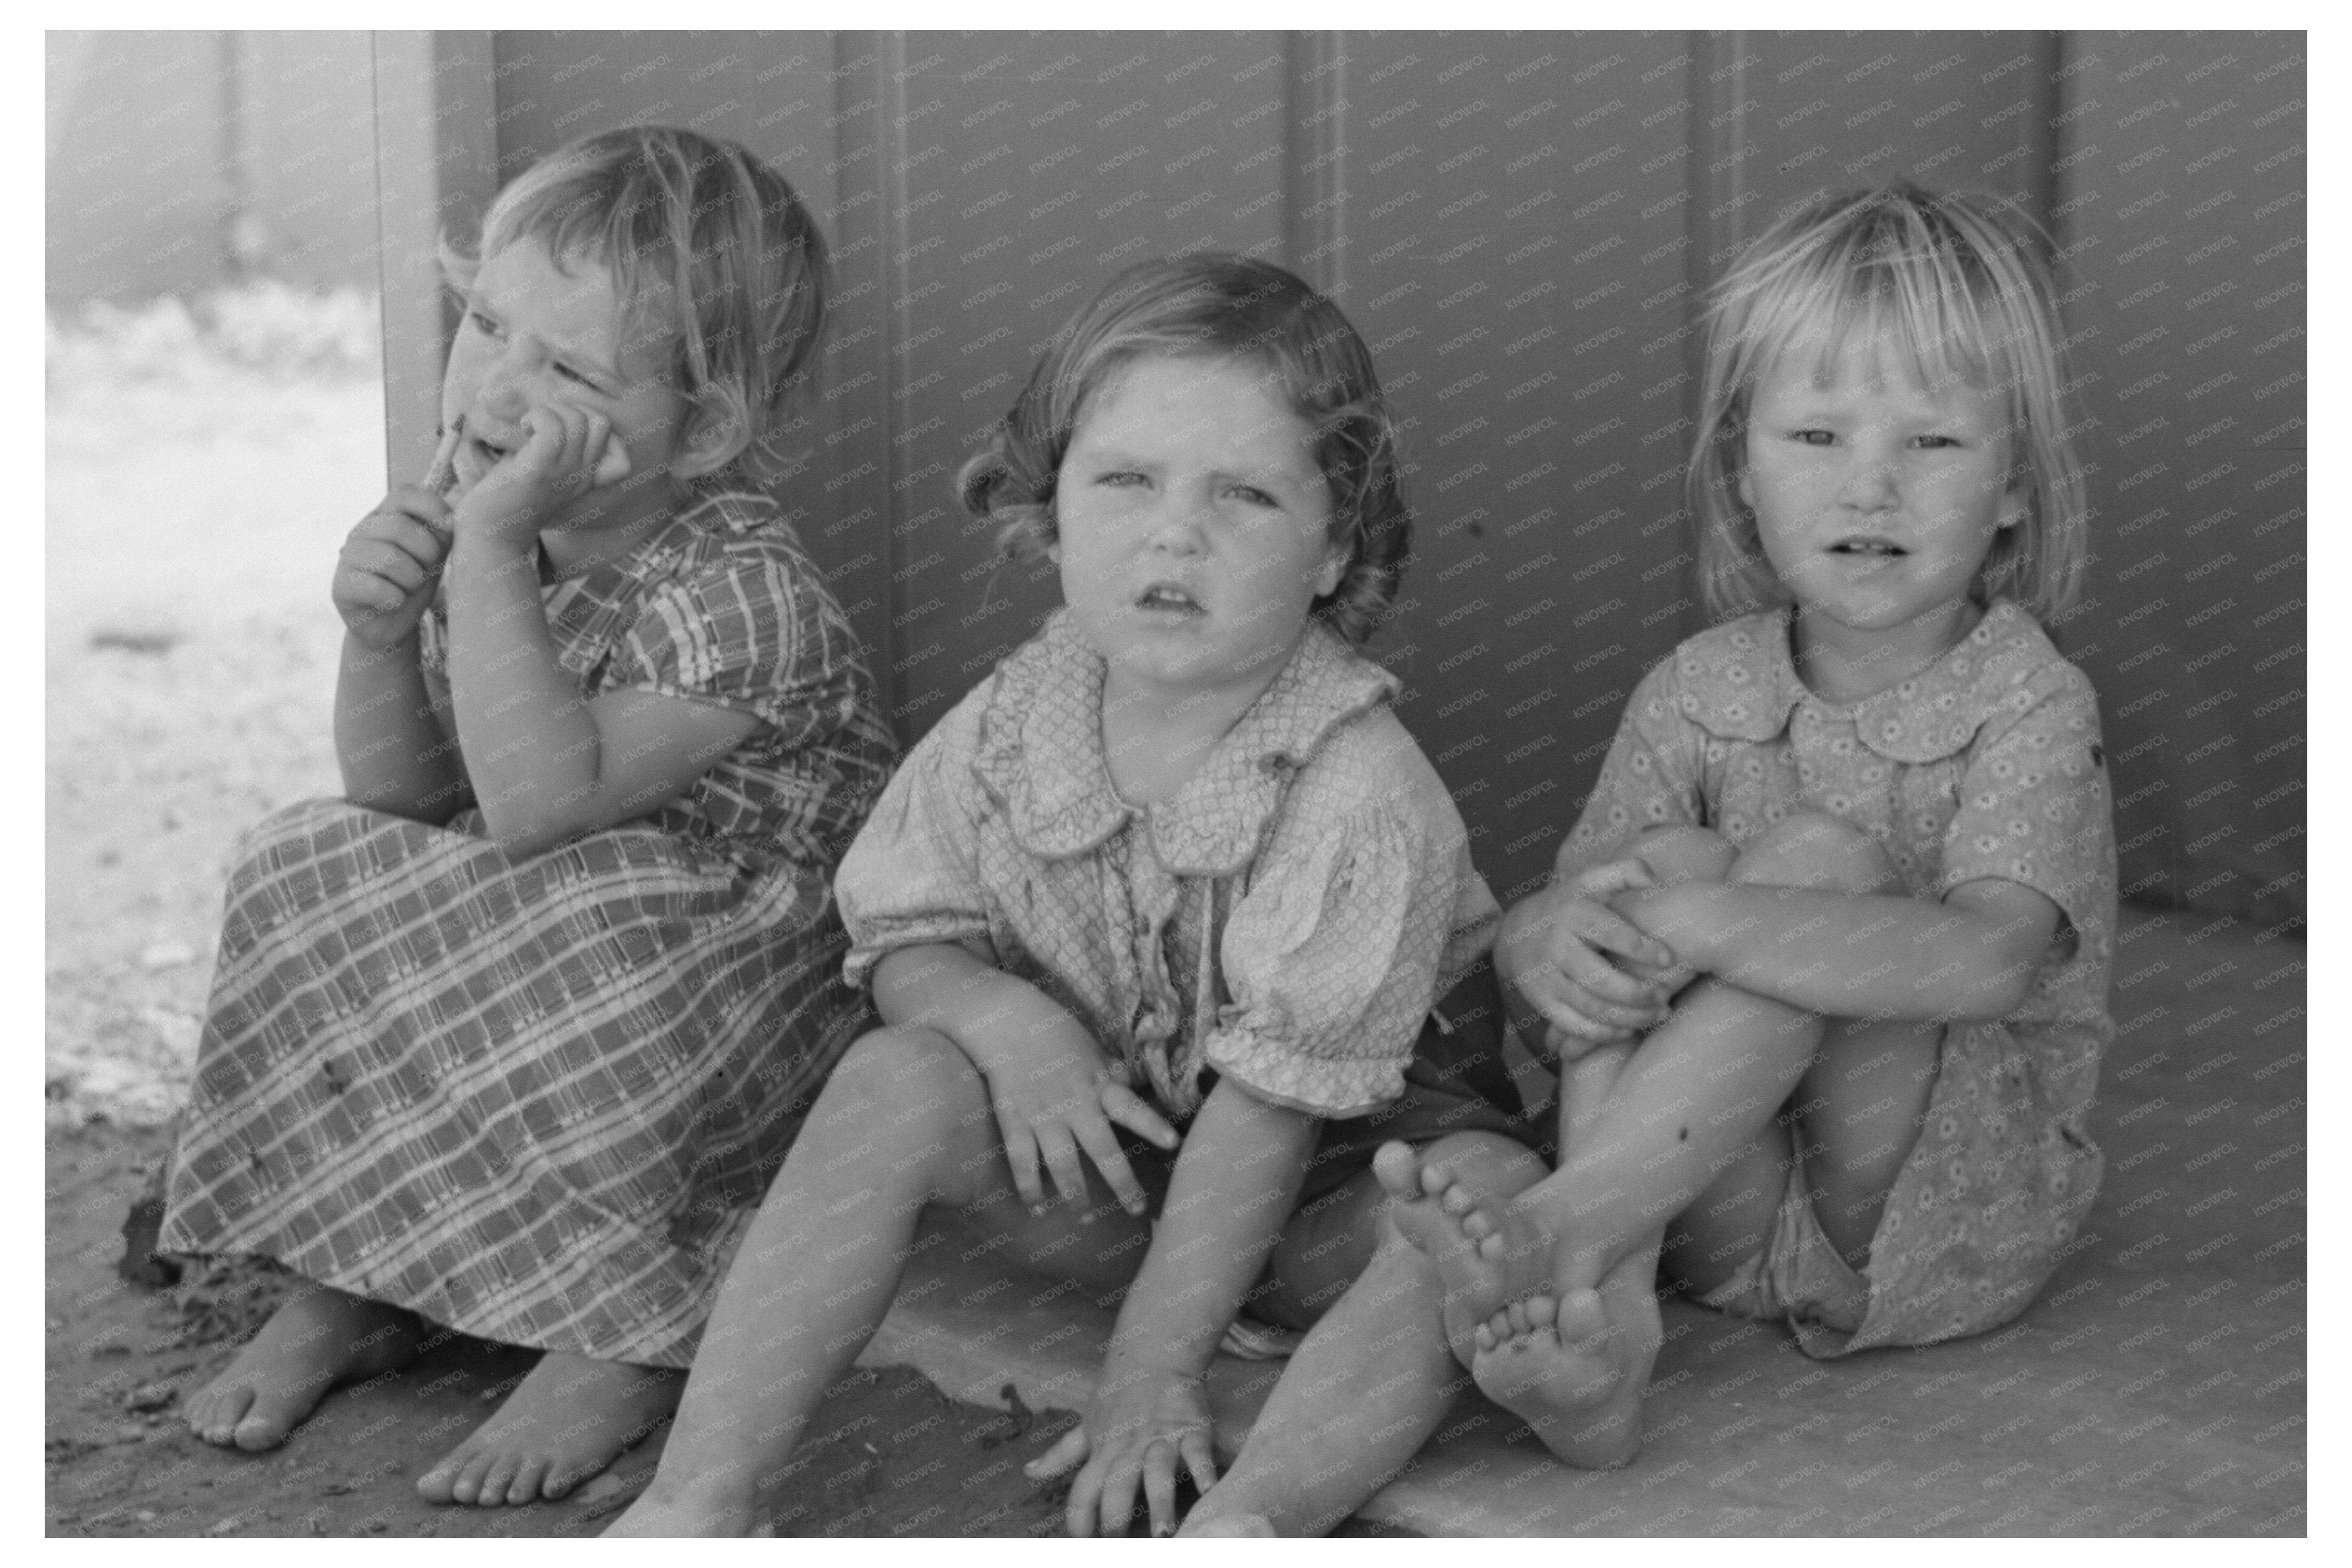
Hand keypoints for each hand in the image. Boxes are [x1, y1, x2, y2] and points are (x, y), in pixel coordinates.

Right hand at [333, 484, 453, 648]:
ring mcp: (348, 556)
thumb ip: (441, 534)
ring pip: (388, 557)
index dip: (433, 508)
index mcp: (386, 515)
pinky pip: (374, 586)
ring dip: (412, 579)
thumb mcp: (434, 555)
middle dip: (425, 552)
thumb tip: (452, 520)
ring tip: (410, 587)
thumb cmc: (413, 583)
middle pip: (398, 526)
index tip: (450, 532)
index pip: (406, 493)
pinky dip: (396, 598)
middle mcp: (363, 530)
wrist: (390, 624)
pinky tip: (396, 601)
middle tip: (427, 570)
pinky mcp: (340, 585)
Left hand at [451, 400, 629, 552]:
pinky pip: (552, 427)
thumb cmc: (508, 498)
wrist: (491, 534)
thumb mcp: (541, 472)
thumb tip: (546, 414)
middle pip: (600, 423)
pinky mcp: (538, 471)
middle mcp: (581, 476)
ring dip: (550, 412)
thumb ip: (553, 450)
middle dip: (569, 409)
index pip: (616, 444)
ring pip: (578, 420)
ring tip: (530, 427)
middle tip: (541, 425)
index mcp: (586, 477)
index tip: (561, 429)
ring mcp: (563, 474)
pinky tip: (523, 429)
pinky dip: (537, 417)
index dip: (591, 422)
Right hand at [973, 1006, 1178, 1215]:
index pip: (1131, 1107)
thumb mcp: (1092, 1049)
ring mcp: (1043, 1115)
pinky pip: (1023, 1163)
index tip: (1173, 1143)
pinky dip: (1030, 1189)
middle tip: (1138, 1211)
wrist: (1006, 1021)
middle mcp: (1074, 1104)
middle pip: (1102, 1149)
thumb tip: (1137, 1082)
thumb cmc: (1056, 1033)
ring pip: (1062, 1164)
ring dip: (1076, 1196)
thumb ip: (1113, 1073)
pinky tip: (1039, 1211)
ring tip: (1087, 1221)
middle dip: (1122, 1183)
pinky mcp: (1014, 1122)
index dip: (1152, 1125)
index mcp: (1099, 1084)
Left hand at [1027, 1365, 1216, 1536]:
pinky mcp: (1191, 1429)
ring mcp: (1161, 1439)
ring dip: (1161, 1502)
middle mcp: (1129, 1449)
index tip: (1081, 1542)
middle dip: (1117, 1517)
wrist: (1153, 1356)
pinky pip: (1198, 1451)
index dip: (1079, 1517)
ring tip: (1164, 1533)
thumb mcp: (1086, 1427)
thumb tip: (1029, 1472)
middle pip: (1118, 1485)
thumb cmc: (1117, 1398)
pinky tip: (1209, 1490)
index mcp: (1102, 1452)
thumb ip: (1061, 1455)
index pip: (1083, 1489)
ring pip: (1157, 1472)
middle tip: (1120, 1544)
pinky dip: (1204, 1470)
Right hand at [1498, 858, 1687, 1056]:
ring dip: (1628, 1017)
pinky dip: (1604, 1033)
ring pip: (1590, 1006)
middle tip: (1667, 996)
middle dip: (1638, 993)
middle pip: (1600, 979)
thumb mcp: (1590, 880)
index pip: (1608, 932)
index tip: (1669, 957)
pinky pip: (1574, 1025)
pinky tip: (1629, 1029)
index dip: (1640, 947)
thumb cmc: (1571, 904)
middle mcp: (1556, 946)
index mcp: (1573, 914)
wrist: (1518, 931)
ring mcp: (1546, 977)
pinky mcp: (1541, 1001)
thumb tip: (1653, 878)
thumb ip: (1623, 871)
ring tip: (1658, 1013)